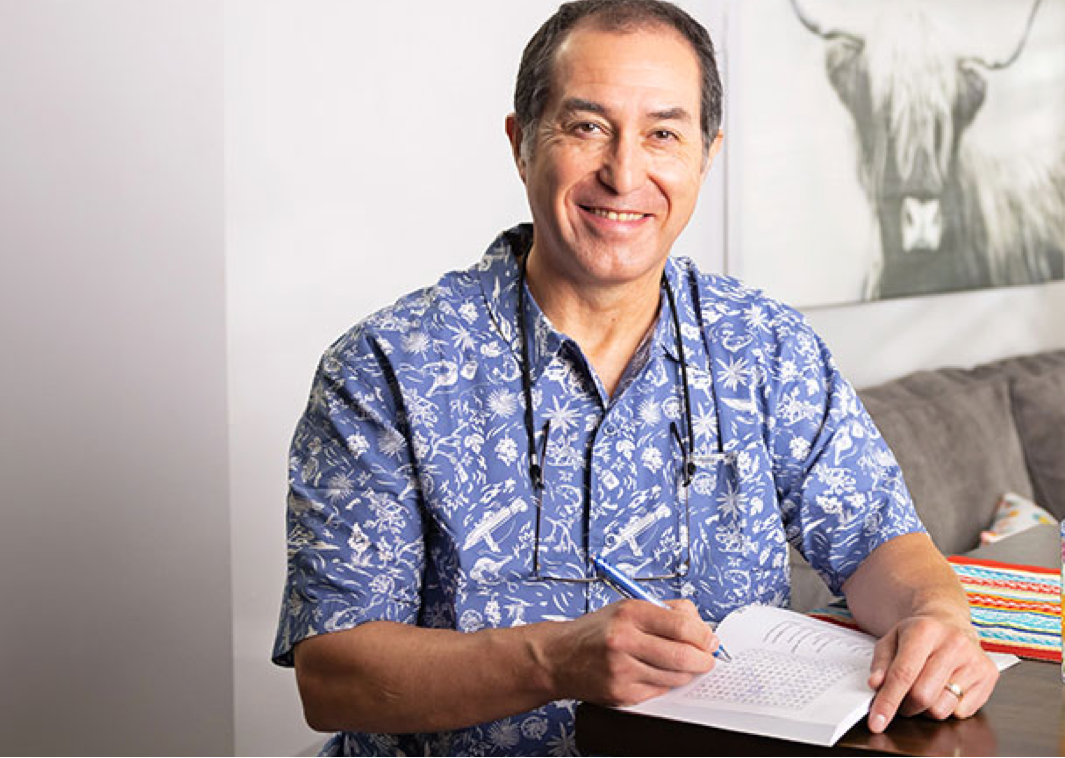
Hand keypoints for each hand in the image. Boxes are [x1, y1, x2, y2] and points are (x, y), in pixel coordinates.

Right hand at [544, 598, 717, 706]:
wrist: (557, 657)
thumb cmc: (594, 631)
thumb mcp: (627, 608)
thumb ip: (666, 612)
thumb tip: (702, 628)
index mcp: (629, 613)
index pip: (682, 626)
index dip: (704, 635)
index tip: (710, 639)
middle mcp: (624, 641)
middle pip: (684, 656)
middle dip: (704, 660)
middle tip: (707, 657)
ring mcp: (622, 671)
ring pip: (675, 677)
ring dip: (686, 673)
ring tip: (678, 663)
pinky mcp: (621, 694)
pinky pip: (659, 691)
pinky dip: (665, 683)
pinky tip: (654, 673)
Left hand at [865, 613, 998, 733]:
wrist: (950, 622)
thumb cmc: (918, 634)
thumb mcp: (891, 640)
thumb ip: (881, 663)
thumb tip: (876, 685)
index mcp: (924, 631)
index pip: (903, 675)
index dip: (888, 702)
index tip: (877, 722)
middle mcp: (953, 644)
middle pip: (923, 696)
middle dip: (906, 706)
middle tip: (902, 700)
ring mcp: (974, 660)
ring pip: (941, 708)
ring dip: (926, 709)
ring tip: (925, 689)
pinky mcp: (988, 675)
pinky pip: (961, 712)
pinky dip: (947, 707)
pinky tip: (945, 688)